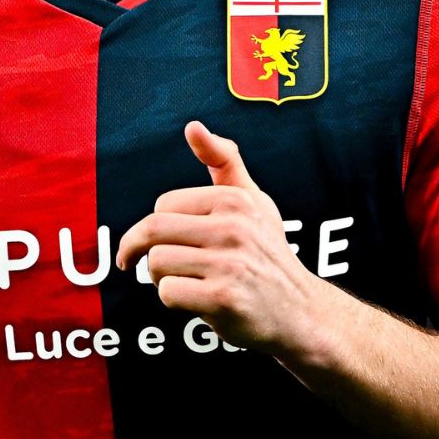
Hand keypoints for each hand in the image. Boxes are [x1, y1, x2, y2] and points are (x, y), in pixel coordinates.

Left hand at [113, 121, 327, 356]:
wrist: (300, 312)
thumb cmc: (268, 253)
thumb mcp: (254, 201)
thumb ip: (224, 160)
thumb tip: (193, 126)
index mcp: (236, 200)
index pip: (163, 205)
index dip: (158, 227)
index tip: (161, 241)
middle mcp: (234, 228)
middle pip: (151, 231)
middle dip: (139, 250)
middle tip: (137, 263)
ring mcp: (229, 264)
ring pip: (156, 264)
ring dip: (161, 279)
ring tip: (189, 282)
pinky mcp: (223, 298)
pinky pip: (168, 293)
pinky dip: (176, 302)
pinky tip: (199, 302)